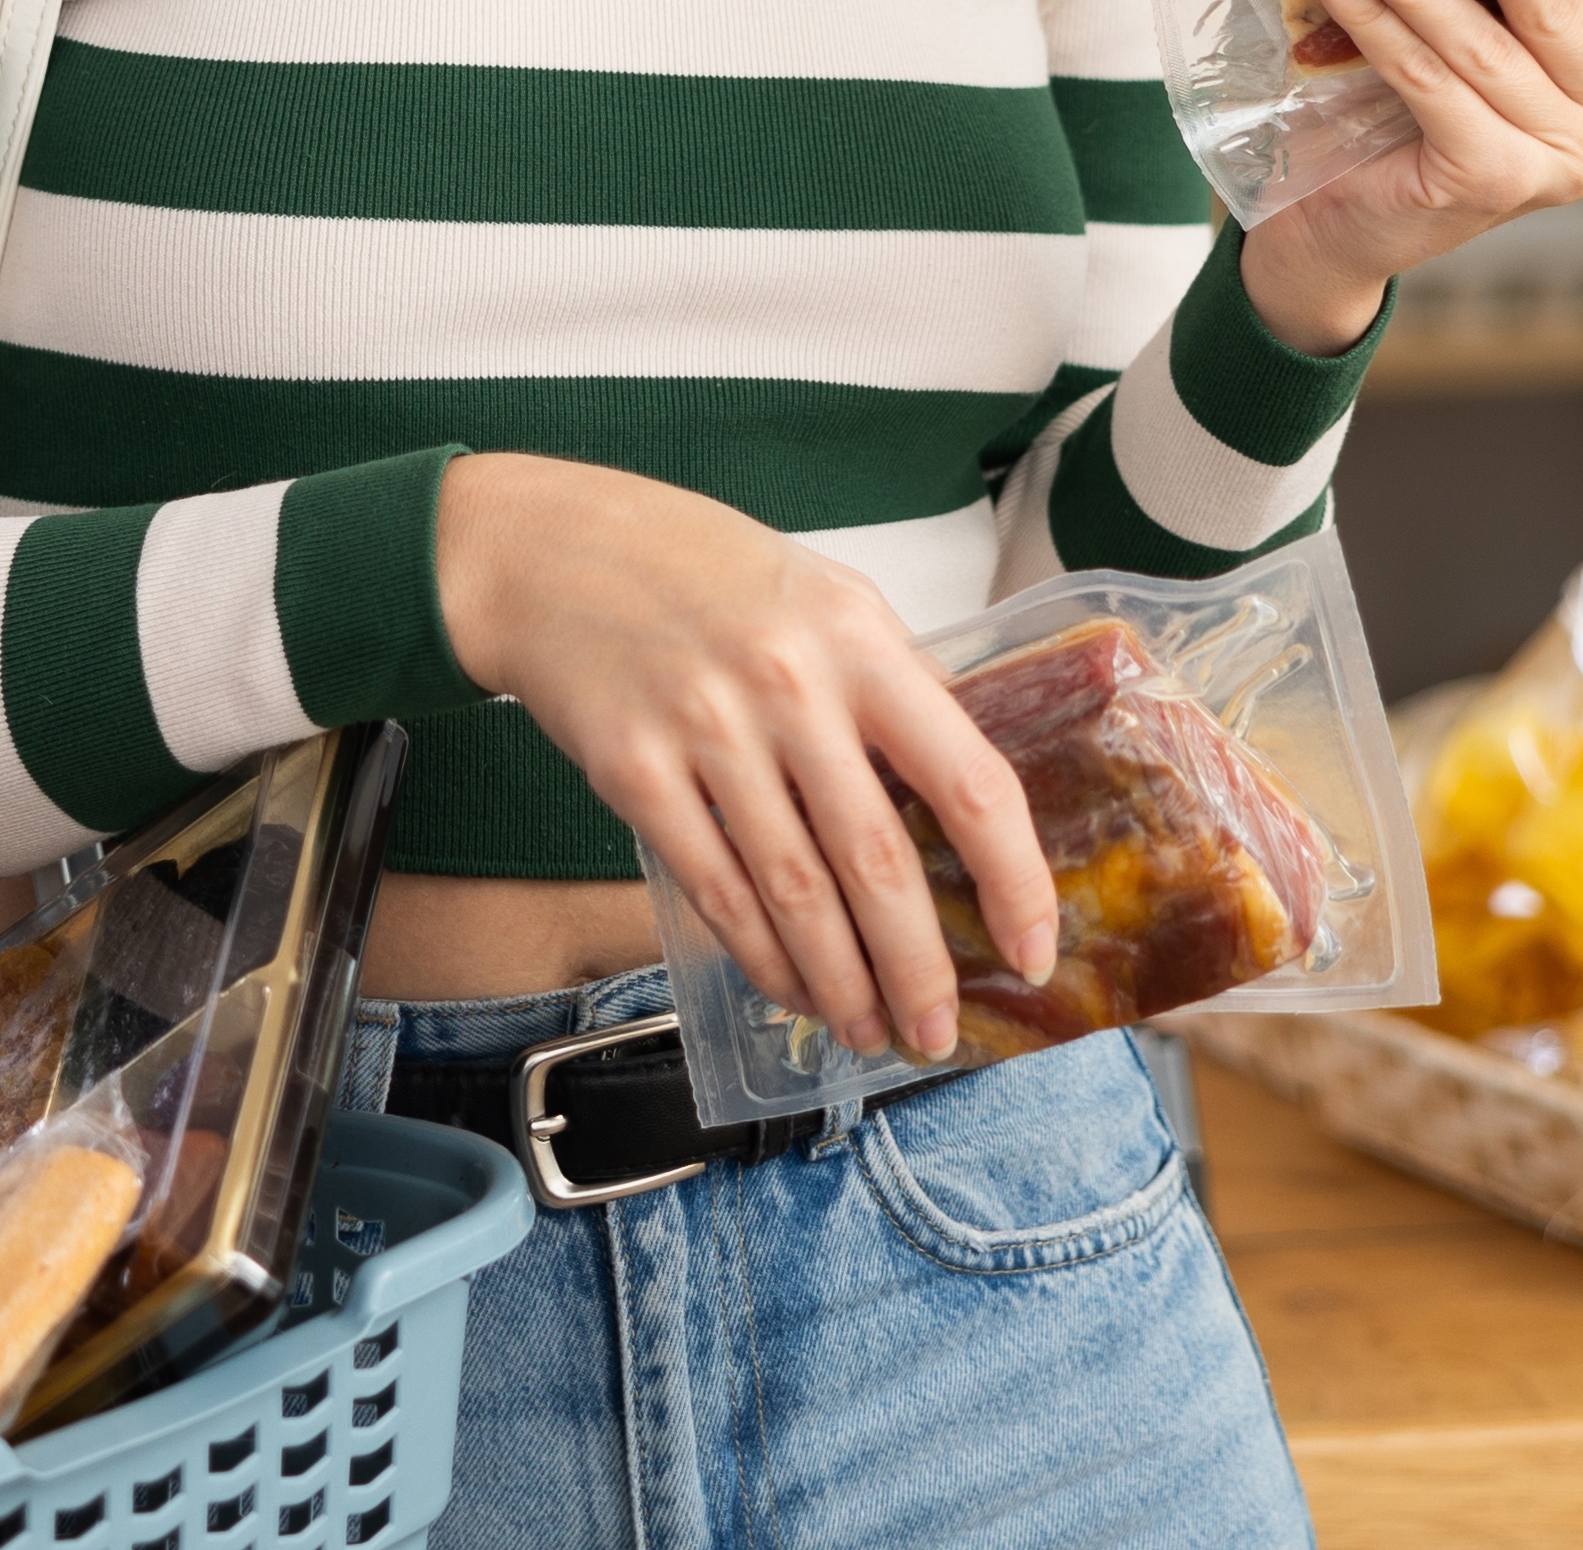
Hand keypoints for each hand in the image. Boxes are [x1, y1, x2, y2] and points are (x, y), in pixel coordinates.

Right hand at [434, 453, 1047, 1062]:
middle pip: (877, 862)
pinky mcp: (634, 772)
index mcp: (858, 638)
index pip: (970, 779)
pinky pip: (716, 890)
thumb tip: (965, 801)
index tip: (1031, 948)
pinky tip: (790, 989)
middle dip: (919, 969)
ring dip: (840, 982)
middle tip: (938, 1031)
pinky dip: (760, 956)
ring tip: (868, 1030)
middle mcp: (788, 684)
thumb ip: (894, 688)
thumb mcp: (824, 598)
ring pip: (794, 894)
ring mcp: (706, 730)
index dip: (1013, 881)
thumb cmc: (700, 571)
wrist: (552, 550)